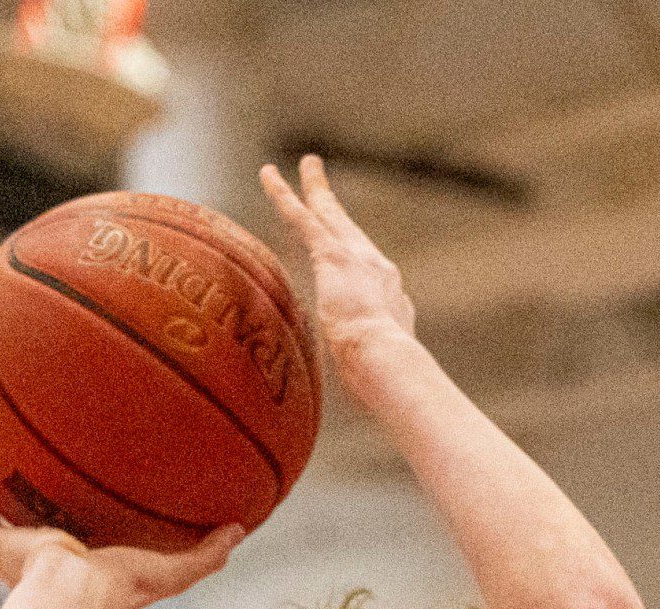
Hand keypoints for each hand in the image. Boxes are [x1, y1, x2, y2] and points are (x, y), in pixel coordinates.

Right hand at [0, 469, 239, 608]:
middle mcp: (45, 561)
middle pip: (37, 527)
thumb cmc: (118, 589)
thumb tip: (241, 530)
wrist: (69, 595)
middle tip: (39, 474)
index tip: (92, 501)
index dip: (88, 526)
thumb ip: (206, 554)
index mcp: (85, 567)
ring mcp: (14, 551)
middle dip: (36, 506)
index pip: (85, 544)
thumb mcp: (172, 571)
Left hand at [260, 154, 416, 380]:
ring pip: (329, 215)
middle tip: (326, 187)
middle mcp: (378, 270)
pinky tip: (268, 175)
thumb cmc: (386, 380)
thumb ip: (372, 368)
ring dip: (315, 190)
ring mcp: (357, 258)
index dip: (357, 262)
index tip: (351, 259)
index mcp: (391, 300)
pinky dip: (284, 196)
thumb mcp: (383, 371)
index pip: (369, 274)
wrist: (390, 362)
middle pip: (352, 231)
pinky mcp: (332, 256)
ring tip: (306, 165)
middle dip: (337, 210)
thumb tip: (370, 391)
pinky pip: (302, 218)